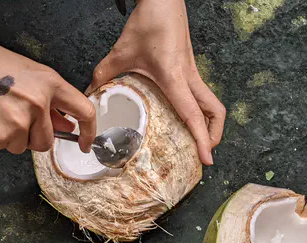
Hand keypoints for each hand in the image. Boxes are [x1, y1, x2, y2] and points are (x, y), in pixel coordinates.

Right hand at [0, 34, 95, 153]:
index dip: (89, 132)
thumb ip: (49, 100)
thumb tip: (65, 125)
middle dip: (34, 137)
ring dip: (11, 137)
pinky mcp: (0, 136)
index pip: (84, 112)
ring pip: (23, 147)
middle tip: (14, 117)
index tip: (85, 144)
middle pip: (47, 141)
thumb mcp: (27, 74)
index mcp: (50, 83)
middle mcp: (39, 103)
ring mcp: (19, 122)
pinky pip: (3, 147)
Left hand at [88, 0, 224, 164]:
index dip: (203, 139)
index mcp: (175, 78)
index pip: (194, 114)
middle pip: (216, 112)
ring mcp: (193, 73)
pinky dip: (202, 111)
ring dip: (212, 123)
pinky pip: (203, 95)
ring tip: (200, 139)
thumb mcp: (121, 51)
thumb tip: (90, 94)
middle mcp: (189, 78)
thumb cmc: (150, 20)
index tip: (207, 159)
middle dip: (215, 135)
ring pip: (214, 103)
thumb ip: (104, 74)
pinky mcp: (191, 69)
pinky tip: (188, 118)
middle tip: (204, 153)